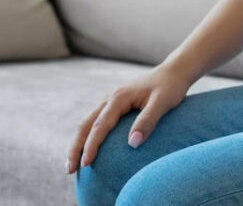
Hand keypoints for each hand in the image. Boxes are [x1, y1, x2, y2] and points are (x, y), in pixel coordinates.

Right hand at [66, 64, 193, 174]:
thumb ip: (147, 121)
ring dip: (78, 144)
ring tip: (72, 166)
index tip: (85, 165)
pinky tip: (89, 151)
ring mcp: (110, 101)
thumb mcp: (162, 103)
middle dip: (75, 148)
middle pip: (85, 125)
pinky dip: (88, 137)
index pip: (99, 126)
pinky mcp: (115, 105)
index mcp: (118, 98)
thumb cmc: (170, 87)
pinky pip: (96, 123)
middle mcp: (109, 98)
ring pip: (87, 124)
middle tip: (68, 170)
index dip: (91, 146)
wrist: (174, 72)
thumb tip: (132, 144)